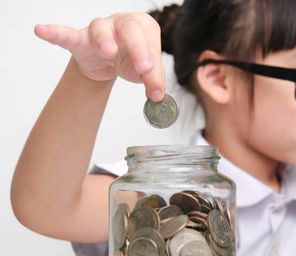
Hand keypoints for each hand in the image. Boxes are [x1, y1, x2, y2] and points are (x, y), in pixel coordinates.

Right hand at [34, 13, 164, 100]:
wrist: (107, 63)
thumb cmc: (129, 60)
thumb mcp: (144, 73)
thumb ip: (153, 82)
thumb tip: (158, 96)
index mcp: (144, 28)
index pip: (152, 43)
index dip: (154, 62)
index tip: (154, 82)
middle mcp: (123, 23)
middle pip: (131, 30)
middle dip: (139, 48)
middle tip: (144, 67)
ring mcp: (100, 29)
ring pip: (101, 29)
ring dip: (105, 40)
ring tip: (108, 51)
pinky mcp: (79, 39)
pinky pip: (66, 34)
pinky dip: (54, 33)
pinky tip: (41, 31)